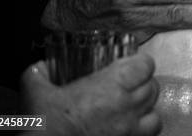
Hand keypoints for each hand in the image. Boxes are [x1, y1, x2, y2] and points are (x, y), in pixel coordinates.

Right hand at [21, 54, 159, 135]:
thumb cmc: (44, 126)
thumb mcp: (35, 92)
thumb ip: (39, 72)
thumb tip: (42, 66)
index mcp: (110, 86)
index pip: (145, 66)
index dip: (140, 62)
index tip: (131, 64)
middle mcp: (126, 107)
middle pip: (152, 87)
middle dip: (143, 83)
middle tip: (128, 84)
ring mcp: (130, 130)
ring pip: (155, 112)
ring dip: (146, 107)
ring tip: (132, 106)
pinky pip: (150, 133)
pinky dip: (144, 128)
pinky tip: (130, 125)